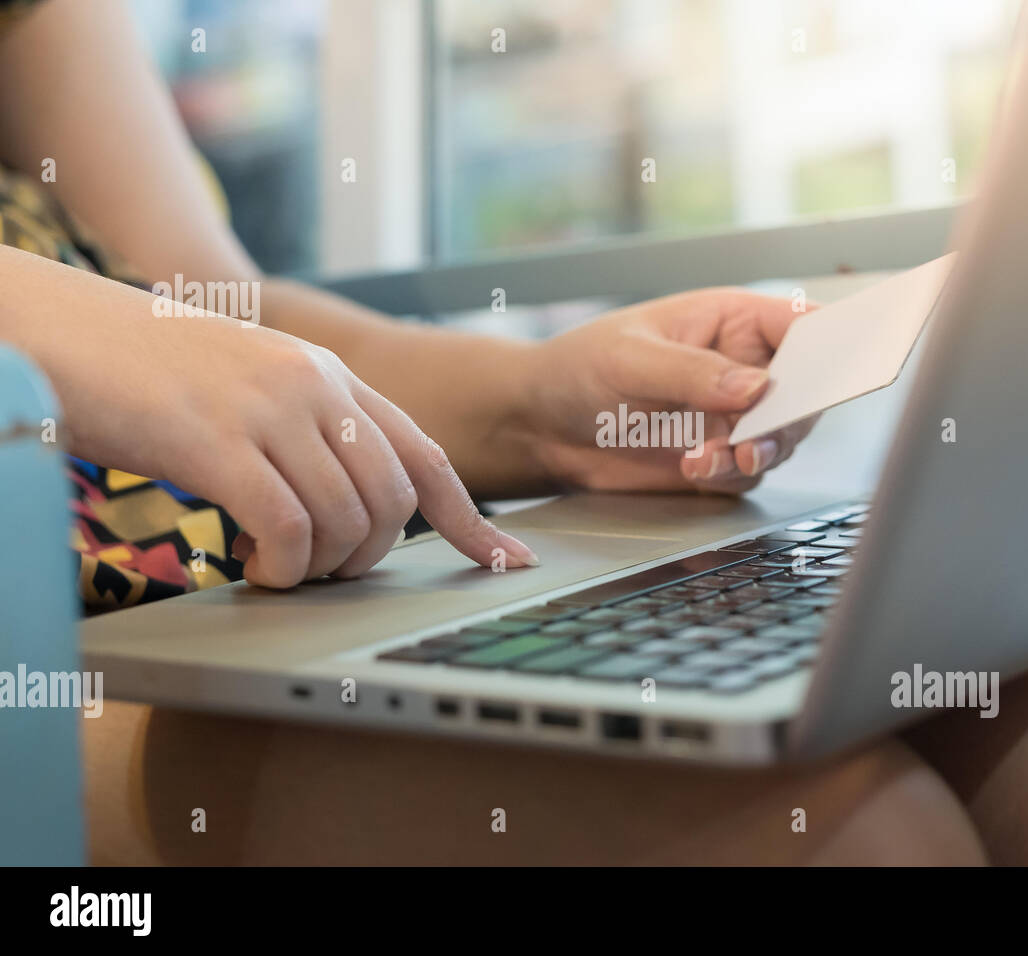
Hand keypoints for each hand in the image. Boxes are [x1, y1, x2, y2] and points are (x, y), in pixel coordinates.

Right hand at [9, 252, 540, 587]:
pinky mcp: (216, 438)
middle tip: (321, 570)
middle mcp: (314, 384)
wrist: (56, 326)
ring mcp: (267, 407)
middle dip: (370, 556)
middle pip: (394, 499)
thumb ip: (307, 430)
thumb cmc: (147, 372)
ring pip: (347, 520)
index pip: (424, 455)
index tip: (505, 560)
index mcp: (329, 374)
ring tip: (275, 567)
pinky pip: (288, 528)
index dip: (469, 518)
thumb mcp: (249, 389)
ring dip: (318, 568)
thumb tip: (345, 505)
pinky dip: (281, 566)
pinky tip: (252, 566)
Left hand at [521, 288, 817, 493]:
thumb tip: (757, 388)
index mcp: (732, 321)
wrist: (543, 429)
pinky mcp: (720, 459)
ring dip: (758, 451)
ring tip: (710, 456)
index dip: (832, 342)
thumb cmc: (579, 369)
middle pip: (807, 390)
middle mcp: (744, 368)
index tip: (835, 369)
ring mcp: (736, 417)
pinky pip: (750, 471)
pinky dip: (730, 474)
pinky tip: (692, 465)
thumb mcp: (630, 360)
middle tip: (764, 433)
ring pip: (783, 438)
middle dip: (793, 415)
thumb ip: (693, 373)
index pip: (802, 324)